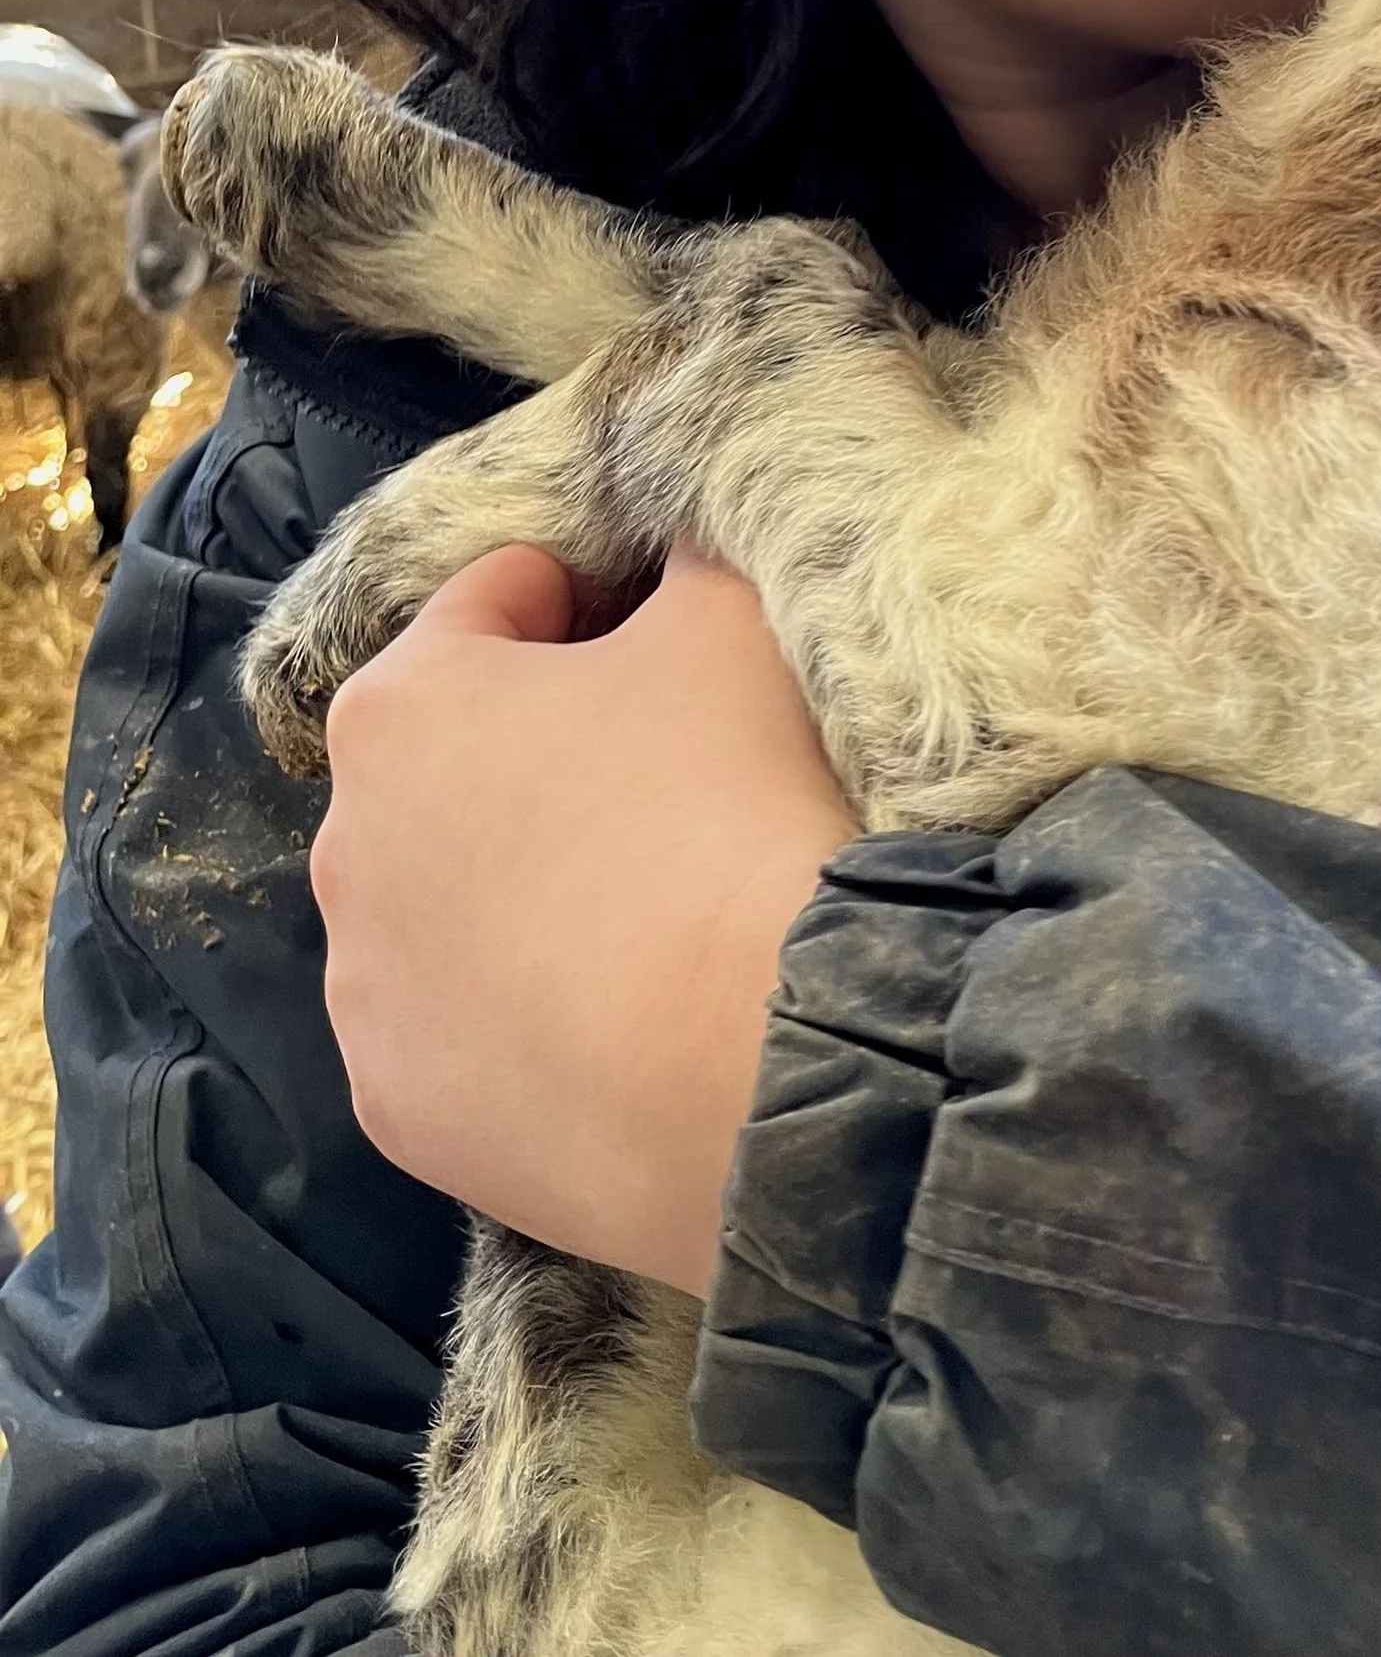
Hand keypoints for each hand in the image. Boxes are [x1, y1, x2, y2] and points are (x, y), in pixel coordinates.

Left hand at [310, 540, 856, 1299]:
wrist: (758, 1059)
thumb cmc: (729, 806)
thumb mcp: (735, 619)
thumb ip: (690, 556)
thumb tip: (680, 549)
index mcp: (404, 703)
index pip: (495, 599)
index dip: (591, 599)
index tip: (659, 633)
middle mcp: (345, 844)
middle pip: (455, 757)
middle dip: (540, 750)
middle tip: (665, 776)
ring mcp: (364, 992)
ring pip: (445, 899)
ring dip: (519, 884)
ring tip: (643, 909)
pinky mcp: (401, 1109)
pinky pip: (460, 1027)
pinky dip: (520, 1009)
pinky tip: (616, 1014)